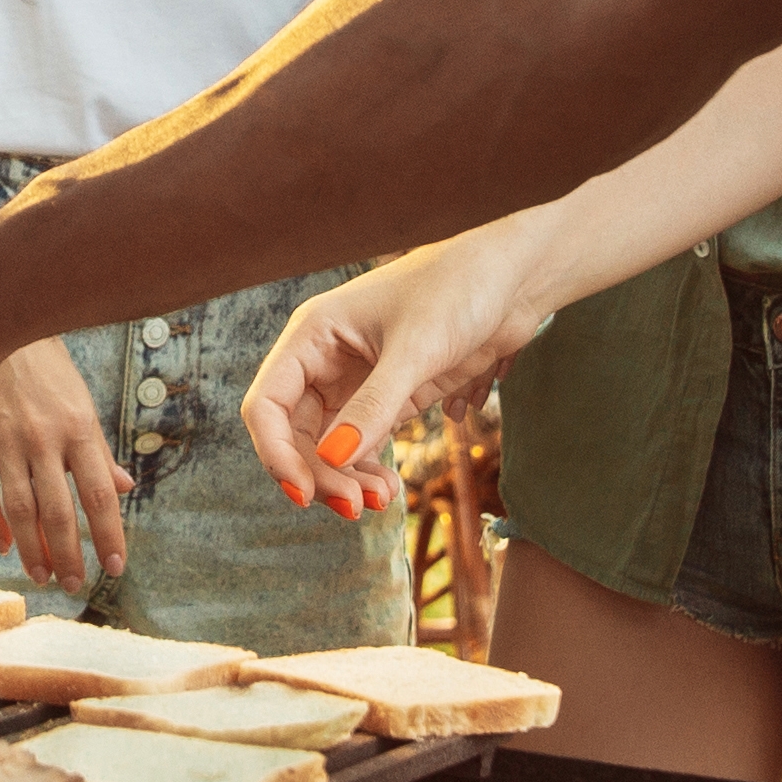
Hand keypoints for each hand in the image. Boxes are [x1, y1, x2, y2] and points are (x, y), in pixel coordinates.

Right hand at [0, 341, 119, 596]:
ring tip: (42, 575)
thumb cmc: (46, 372)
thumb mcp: (79, 404)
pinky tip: (4, 546)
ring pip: (20, 510)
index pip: (100, 494)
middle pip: (59, 512)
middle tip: (74, 584)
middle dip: (68, 555)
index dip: (110, 534)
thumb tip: (125, 489)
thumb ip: (98, 451)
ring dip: (33, 550)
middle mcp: (44, 438)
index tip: (115, 567)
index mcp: (79, 428)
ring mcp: (5, 440)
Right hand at [243, 237, 546, 519]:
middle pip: (295, 433)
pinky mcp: (391, 395)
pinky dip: (368, 470)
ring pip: (328, 444)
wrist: (513, 275)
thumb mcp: (414, 349)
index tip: (303, 494)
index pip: (268, 404)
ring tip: (379, 501)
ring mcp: (358, 380)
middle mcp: (326, 359)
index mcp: (313, 334)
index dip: (275, 453)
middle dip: (318, 473)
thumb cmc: (458, 287)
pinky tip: (387, 490)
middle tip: (354, 506)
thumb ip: (374, 405)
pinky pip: (363, 443)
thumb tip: (333, 460)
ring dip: (344, 478)